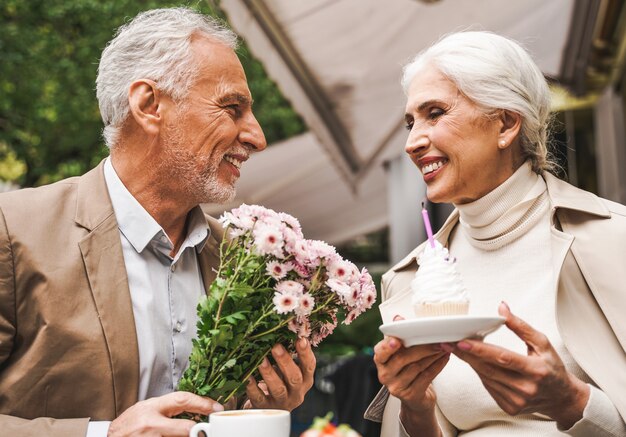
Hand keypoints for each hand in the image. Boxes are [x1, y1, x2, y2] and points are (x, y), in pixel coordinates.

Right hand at [108, 391, 222, 435]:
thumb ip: (168, 409)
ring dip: (185, 436)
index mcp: (153, 407)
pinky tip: (175, 436)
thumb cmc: (129, 424)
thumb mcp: (147, 409)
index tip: (216, 408)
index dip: (202, 403)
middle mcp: (151, 423)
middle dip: (197, 431)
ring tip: (186, 433)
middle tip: (205, 431)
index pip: (182, 400)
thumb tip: (194, 410)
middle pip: (184, 428)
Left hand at [246, 338, 315, 410]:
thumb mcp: (288, 369)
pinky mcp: (266, 408)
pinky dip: (253, 387)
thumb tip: (282, 327)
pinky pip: (259, 398)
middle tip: (276, 347)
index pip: (309, 365)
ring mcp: (282, 401)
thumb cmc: (281, 381)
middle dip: (285, 362)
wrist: (270, 409)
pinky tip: (247, 377)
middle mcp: (296, 392)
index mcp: (305, 379)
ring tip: (261, 360)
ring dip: (270, 374)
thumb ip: (288, 353)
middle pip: (294, 378)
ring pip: (278, 389)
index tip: (300, 339)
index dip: (306, 353)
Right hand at [374, 336, 448, 413]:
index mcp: (380, 360)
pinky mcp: (410, 395)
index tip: (397, 341)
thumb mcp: (401, 352)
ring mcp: (396, 387)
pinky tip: (445, 358)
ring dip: (433, 355)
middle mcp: (384, 375)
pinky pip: (426, 377)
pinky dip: (437, 366)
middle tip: (437, 340)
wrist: (414, 397)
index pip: (380, 352)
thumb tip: (398, 319)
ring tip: (444, 347)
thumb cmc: (407, 368)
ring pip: (416, 367)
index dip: (388, 346)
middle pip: (402, 358)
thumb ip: (399, 335)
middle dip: (422, 348)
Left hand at [449, 302, 588, 428]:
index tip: (462, 341)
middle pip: (489, 368)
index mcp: (535, 370)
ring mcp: (517, 401)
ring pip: (485, 378)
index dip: (480, 350)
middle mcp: (526, 388)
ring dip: (471, 362)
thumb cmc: (552, 367)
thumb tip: (501, 308)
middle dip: (466, 354)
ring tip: (458, 349)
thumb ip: (520, 326)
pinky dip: (480, 373)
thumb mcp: (542, 343)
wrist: (561, 397)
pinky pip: (488, 387)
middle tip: (448, 342)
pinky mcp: (510, 408)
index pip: (503, 358)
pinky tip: (476, 362)